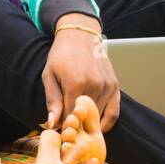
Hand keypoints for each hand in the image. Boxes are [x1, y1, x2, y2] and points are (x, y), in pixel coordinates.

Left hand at [43, 15, 119, 132]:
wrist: (80, 36)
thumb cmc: (61, 55)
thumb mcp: (49, 76)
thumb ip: (52, 101)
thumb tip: (52, 123)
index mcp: (75, 84)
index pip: (69, 116)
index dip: (62, 124)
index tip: (58, 126)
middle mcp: (94, 86)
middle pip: (85, 118)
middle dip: (76, 124)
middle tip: (68, 126)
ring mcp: (107, 86)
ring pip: (98, 116)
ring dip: (89, 122)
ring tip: (79, 122)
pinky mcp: (115, 86)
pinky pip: (114, 111)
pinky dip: (106, 121)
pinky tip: (97, 126)